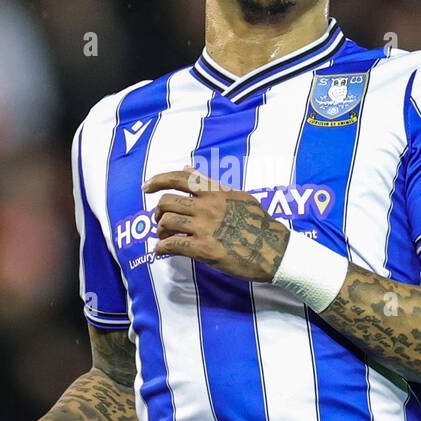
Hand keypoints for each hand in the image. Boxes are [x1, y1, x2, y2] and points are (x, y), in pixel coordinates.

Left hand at [144, 164, 291, 281]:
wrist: (274, 250)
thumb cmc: (260, 223)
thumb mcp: (237, 196)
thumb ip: (212, 184)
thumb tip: (187, 168)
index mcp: (216, 191)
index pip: (180, 178)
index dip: (158, 180)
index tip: (146, 187)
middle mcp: (207, 206)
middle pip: (167, 201)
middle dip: (158, 212)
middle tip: (160, 220)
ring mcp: (205, 228)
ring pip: (166, 222)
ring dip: (160, 230)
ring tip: (165, 236)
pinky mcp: (204, 249)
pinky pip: (172, 245)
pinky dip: (161, 248)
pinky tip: (162, 251)